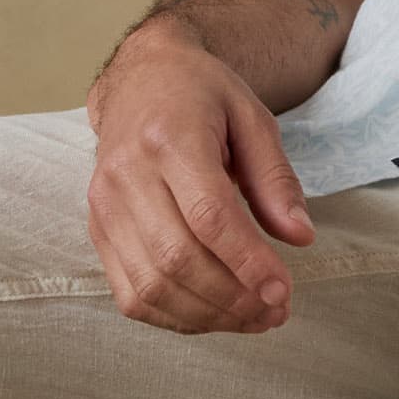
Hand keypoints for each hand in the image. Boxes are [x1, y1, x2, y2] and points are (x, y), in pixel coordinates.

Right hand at [86, 23, 315, 334]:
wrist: (140, 80)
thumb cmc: (202, 97)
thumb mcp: (252, 118)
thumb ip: (275, 179)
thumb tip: (300, 238)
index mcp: (168, 138)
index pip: (208, 216)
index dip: (247, 262)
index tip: (283, 291)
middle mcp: (125, 175)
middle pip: (178, 258)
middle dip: (233, 298)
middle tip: (277, 311)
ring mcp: (104, 206)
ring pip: (151, 286)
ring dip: (208, 316)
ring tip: (253, 318)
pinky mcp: (98, 230)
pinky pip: (130, 295)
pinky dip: (175, 317)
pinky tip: (214, 314)